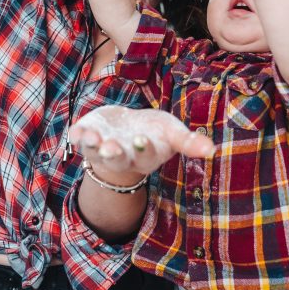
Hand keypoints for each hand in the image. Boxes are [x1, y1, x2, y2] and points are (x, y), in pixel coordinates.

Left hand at [69, 106, 214, 178]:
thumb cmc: (154, 133)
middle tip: (111, 147)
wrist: (126, 130)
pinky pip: (76, 139)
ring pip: (93, 151)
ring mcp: (99, 147)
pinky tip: (76, 130)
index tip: (141, 140)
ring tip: (91, 137)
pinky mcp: (85, 135)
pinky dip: (75, 135)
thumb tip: (213, 150)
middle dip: (113, 153)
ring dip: (91, 145)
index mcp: (144, 156)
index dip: (142, 149)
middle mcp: (120, 156)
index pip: (144, 156)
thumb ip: (189, 142)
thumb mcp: (173, 134)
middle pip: (116, 159)